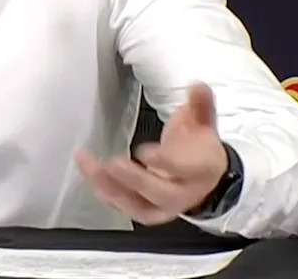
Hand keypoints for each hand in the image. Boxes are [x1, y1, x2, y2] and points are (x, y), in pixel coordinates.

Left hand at [76, 83, 228, 224]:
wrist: (208, 182)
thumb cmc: (199, 150)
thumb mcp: (203, 124)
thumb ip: (199, 104)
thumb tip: (197, 85)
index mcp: (199, 170)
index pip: (182, 170)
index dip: (162, 162)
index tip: (142, 150)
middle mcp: (182, 194)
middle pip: (159, 193)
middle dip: (134, 180)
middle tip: (111, 163)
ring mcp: (163, 206)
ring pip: (138, 206)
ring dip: (111, 188)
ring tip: (89, 167)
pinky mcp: (147, 211)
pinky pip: (126, 208)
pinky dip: (106, 195)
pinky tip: (90, 176)